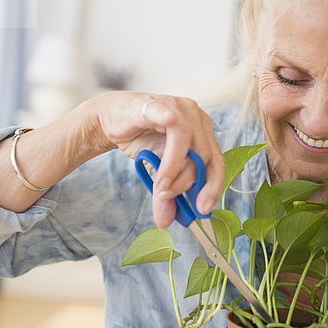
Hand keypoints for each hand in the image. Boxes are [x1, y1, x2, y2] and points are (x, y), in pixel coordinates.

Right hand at [90, 91, 224, 228]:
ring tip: (160, 188)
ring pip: (190, 145)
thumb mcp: (157, 173)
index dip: (213, 188)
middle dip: (187, 184)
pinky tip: (162, 168)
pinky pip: (173, 126)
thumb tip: (166, 223)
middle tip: (168, 198)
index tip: (202, 209)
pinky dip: (170, 153)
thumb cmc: (140, 140)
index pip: (217, 162)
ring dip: (176, 172)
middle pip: (205, 156)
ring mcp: (181, 109)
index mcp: (203, 133)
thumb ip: (165, 195)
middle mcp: (198, 118)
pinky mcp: (161, 105)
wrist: (110, 119)